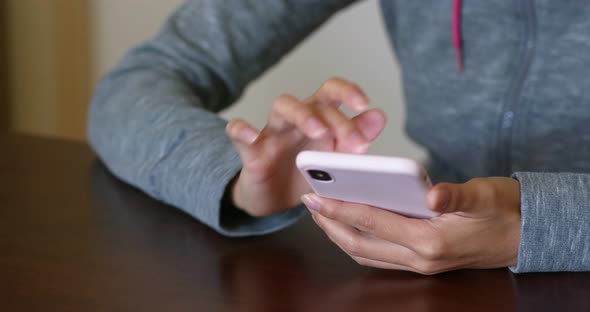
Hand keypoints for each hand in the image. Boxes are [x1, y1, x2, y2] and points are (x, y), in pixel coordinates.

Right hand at [225, 78, 386, 216]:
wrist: (273, 199)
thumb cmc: (305, 173)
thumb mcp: (335, 159)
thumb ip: (355, 137)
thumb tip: (379, 116)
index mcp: (319, 118)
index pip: (332, 93)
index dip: (348, 92)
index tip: (364, 105)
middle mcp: (296, 120)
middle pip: (314, 102)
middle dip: (338, 121)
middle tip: (356, 144)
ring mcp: (272, 133)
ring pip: (282, 107)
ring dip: (302, 115)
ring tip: (318, 131)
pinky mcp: (250, 151)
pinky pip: (238, 132)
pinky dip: (241, 130)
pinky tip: (250, 136)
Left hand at [302, 177, 520, 273]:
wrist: (526, 234)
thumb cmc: (504, 210)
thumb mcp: (484, 195)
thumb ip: (456, 195)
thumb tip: (431, 194)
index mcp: (432, 241)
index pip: (374, 222)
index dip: (341, 208)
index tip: (315, 196)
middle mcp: (421, 258)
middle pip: (361, 243)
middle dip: (330, 224)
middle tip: (309, 202)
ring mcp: (420, 264)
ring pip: (366, 253)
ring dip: (339, 234)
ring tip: (321, 212)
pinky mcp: (421, 260)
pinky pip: (378, 255)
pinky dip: (357, 240)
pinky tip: (348, 223)